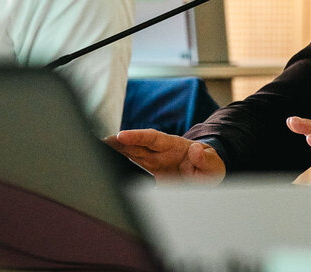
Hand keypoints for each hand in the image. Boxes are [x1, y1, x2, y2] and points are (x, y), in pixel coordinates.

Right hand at [104, 128, 225, 182]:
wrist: (207, 175)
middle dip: (118, 142)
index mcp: (173, 145)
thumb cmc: (210, 168)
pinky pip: (132, 164)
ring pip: (130, 152)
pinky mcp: (150, 171)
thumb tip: (195, 150)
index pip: (152, 138)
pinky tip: (106, 161)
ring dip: (115, 150)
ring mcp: (153, 160)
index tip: (121, 135)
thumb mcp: (213, 165)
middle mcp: (160, 150)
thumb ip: (205, 159)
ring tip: (97, 147)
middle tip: (100, 141)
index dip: (136, 136)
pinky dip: (120, 161)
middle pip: (135, 144)